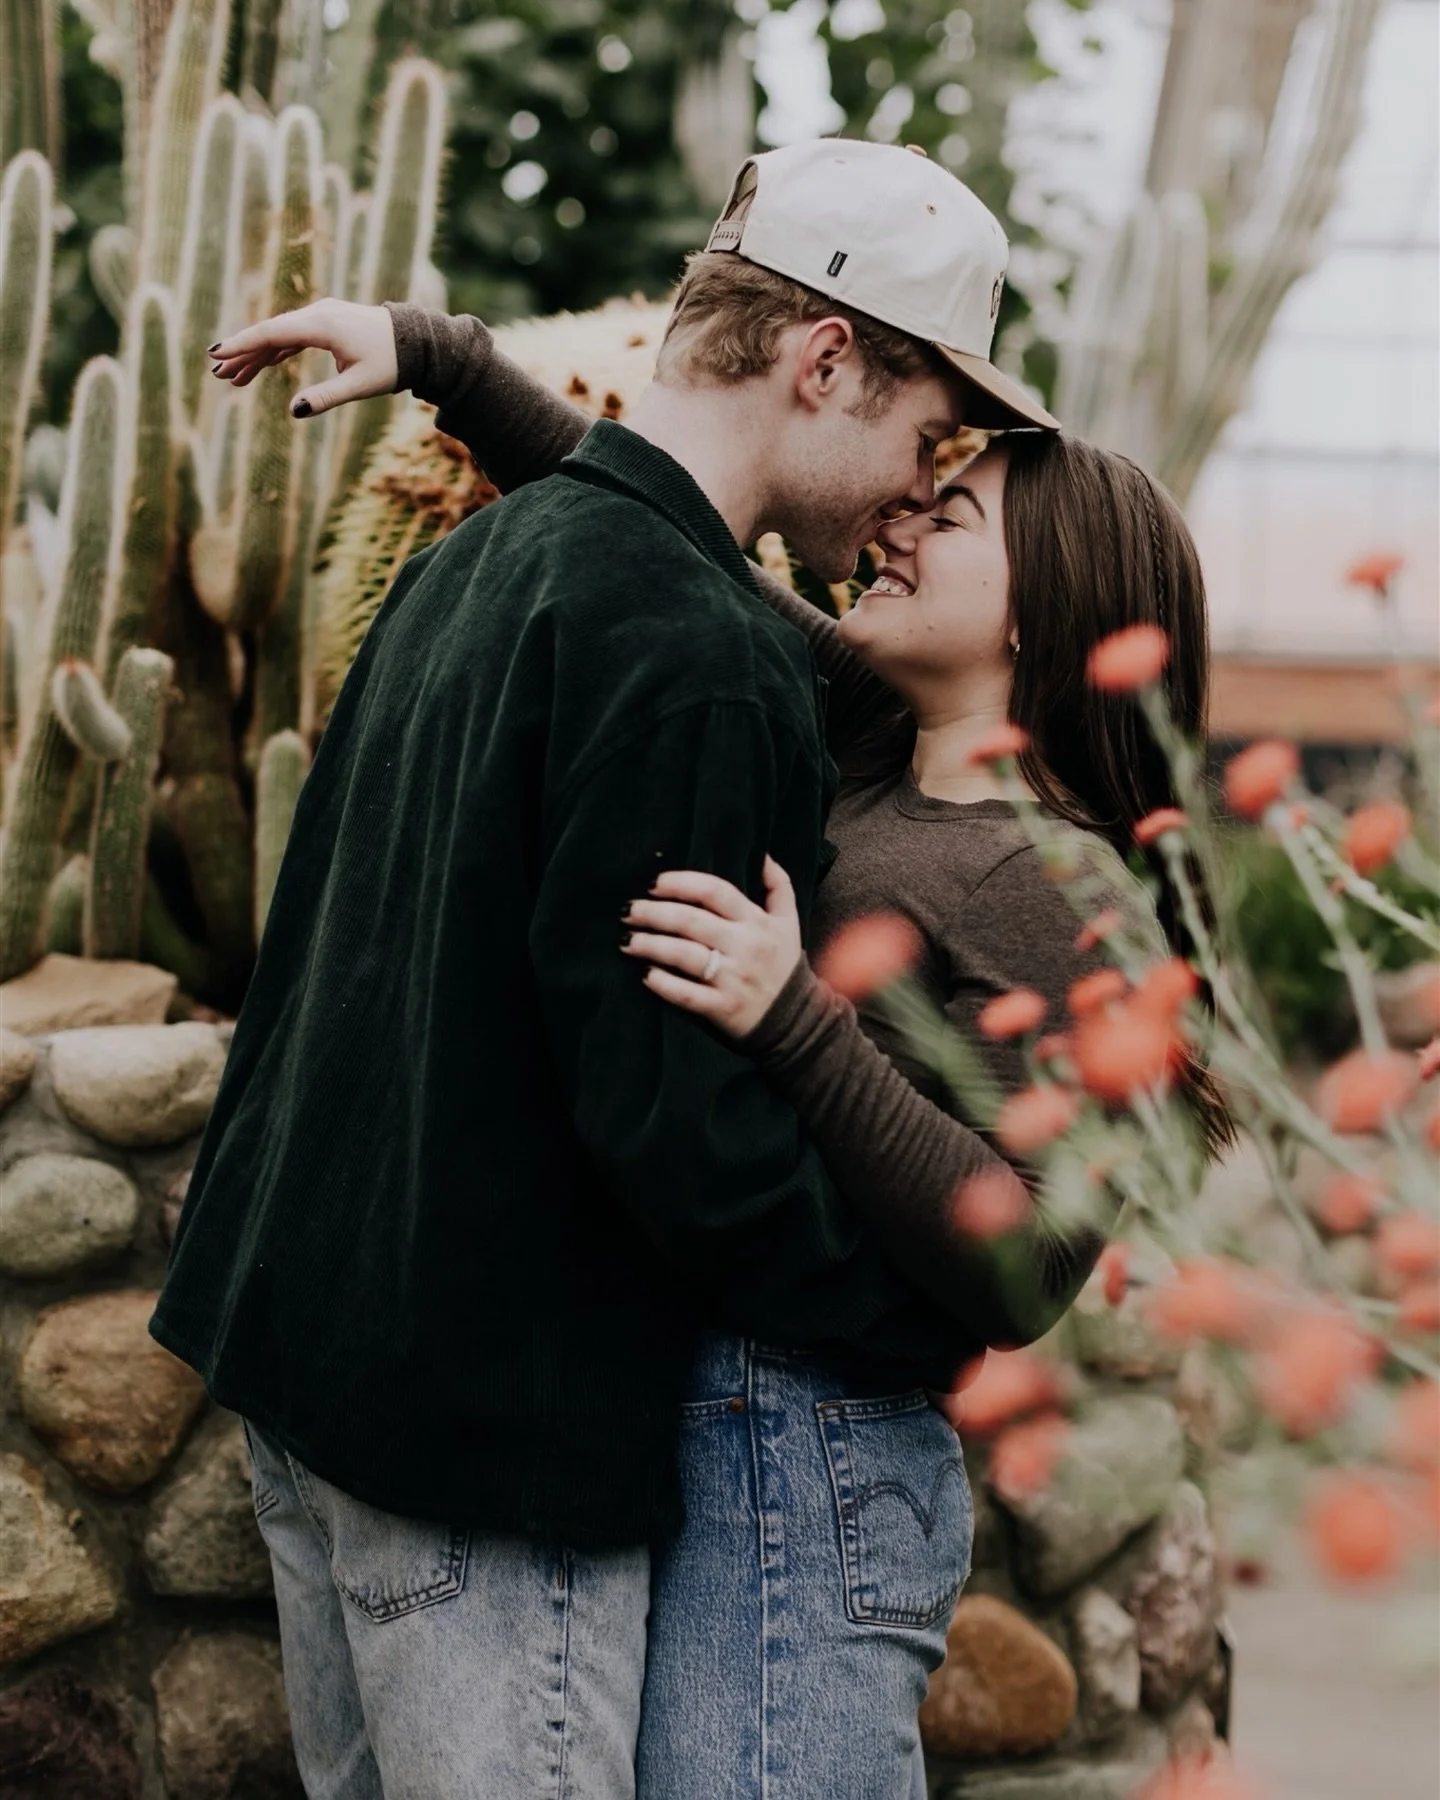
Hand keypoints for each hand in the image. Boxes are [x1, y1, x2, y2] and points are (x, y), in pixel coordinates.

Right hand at [207, 298, 397, 417]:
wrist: (417, 341)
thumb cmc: (391, 363)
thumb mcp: (359, 385)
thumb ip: (327, 398)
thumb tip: (296, 411)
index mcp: (321, 325)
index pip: (271, 333)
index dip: (242, 345)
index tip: (217, 354)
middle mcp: (317, 314)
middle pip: (270, 333)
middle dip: (242, 353)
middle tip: (216, 373)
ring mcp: (321, 316)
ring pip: (280, 335)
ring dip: (257, 355)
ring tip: (232, 378)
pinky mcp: (327, 323)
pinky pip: (294, 336)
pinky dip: (276, 351)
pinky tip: (260, 366)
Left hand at [621, 856, 804, 1038]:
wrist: (795, 1018)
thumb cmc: (783, 964)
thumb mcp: (788, 922)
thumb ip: (778, 885)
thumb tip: (761, 853)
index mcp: (757, 922)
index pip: (715, 891)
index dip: (680, 883)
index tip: (653, 884)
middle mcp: (745, 947)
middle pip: (690, 920)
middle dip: (653, 913)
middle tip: (627, 911)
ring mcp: (733, 979)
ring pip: (683, 955)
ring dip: (649, 945)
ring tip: (626, 941)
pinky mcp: (723, 1008)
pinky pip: (686, 994)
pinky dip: (663, 984)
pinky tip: (645, 975)